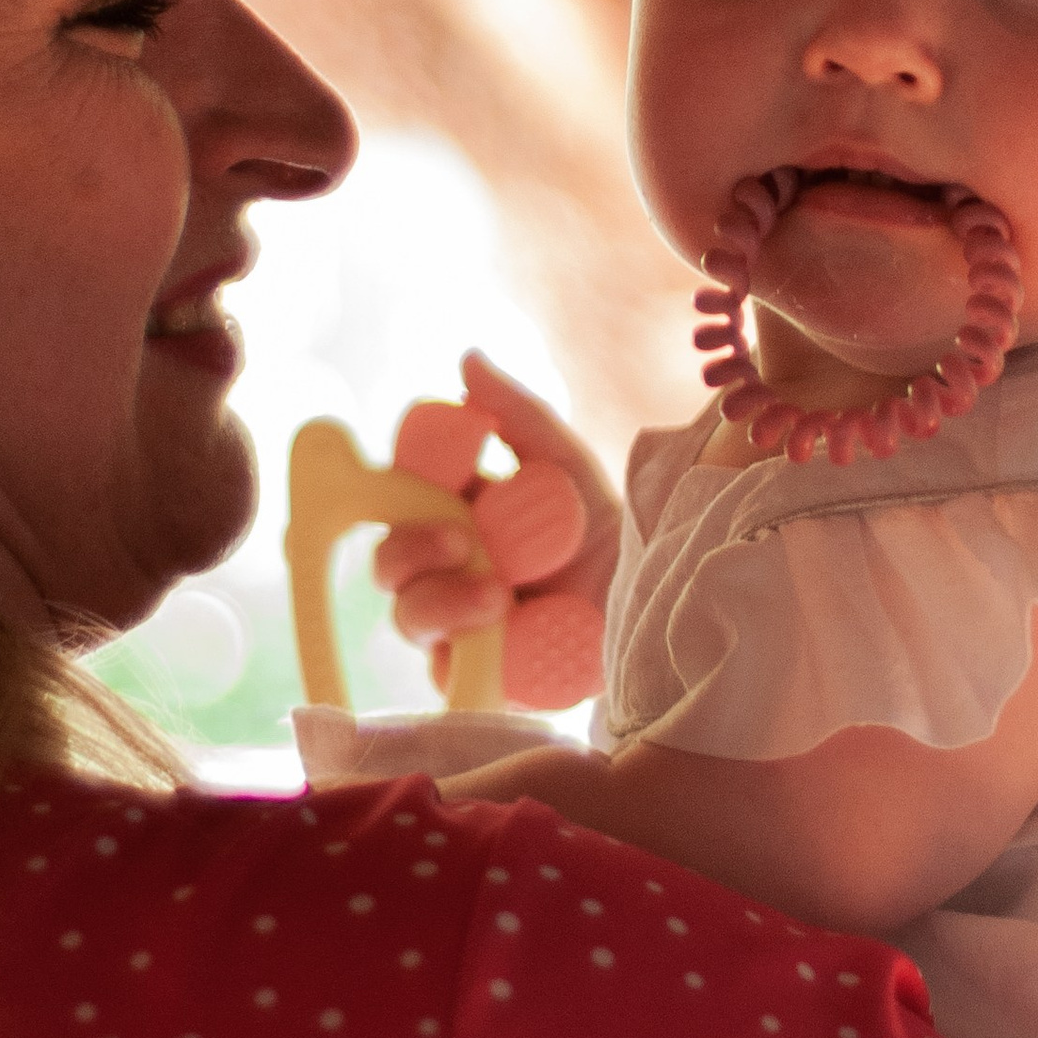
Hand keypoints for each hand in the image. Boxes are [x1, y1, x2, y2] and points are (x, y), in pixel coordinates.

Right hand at [373, 351, 621, 707]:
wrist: (647, 600)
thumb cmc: (603, 528)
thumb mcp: (565, 464)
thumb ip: (518, 414)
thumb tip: (467, 360)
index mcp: (453, 514)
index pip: (398, 499)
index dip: (396, 489)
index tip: (426, 479)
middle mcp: (443, 570)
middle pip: (390, 560)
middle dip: (411, 548)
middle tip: (460, 539)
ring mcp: (454, 626)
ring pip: (410, 614)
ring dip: (441, 600)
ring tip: (495, 596)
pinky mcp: (472, 677)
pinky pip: (444, 671)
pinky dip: (462, 653)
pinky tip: (491, 639)